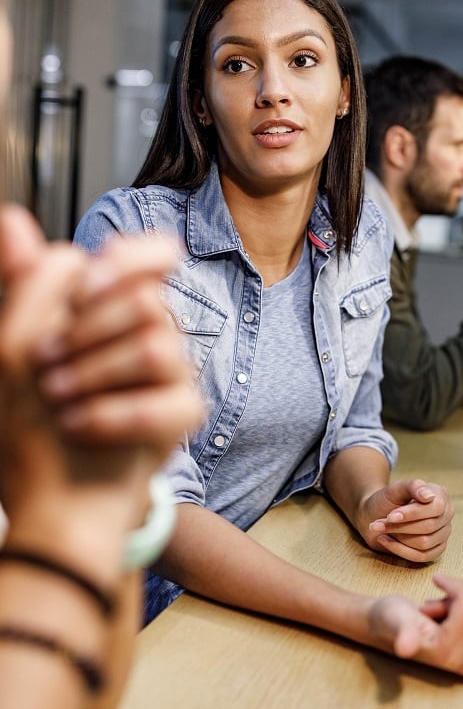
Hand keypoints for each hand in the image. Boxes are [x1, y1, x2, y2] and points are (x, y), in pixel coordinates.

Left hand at [0, 205, 202, 562]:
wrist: (50, 502)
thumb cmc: (27, 425)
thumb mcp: (10, 345)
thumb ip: (21, 282)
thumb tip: (13, 219)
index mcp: (111, 307)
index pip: (156, 255)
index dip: (131, 260)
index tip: (91, 282)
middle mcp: (150, 332)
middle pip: (146, 301)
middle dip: (84, 336)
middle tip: (46, 367)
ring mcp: (173, 373)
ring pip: (158, 344)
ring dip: (91, 377)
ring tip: (59, 402)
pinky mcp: (185, 413)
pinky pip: (164, 399)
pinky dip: (110, 417)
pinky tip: (82, 428)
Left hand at [361, 479, 453, 561]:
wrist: (374, 514)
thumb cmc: (387, 499)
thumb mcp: (396, 488)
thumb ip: (413, 486)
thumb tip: (429, 496)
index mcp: (441, 495)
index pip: (435, 508)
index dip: (413, 514)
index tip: (391, 516)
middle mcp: (446, 514)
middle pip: (429, 526)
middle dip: (401, 526)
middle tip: (378, 524)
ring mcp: (443, 533)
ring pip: (424, 542)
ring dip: (398, 538)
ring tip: (381, 529)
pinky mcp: (435, 550)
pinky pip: (422, 557)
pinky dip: (400, 550)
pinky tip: (385, 541)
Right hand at [367, 573, 462, 675]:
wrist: (388, 628)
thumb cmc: (390, 620)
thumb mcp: (393, 620)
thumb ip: (403, 632)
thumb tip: (405, 647)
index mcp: (450, 652)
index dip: (451, 584)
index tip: (434, 583)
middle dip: (456, 594)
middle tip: (434, 607)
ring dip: (459, 600)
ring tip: (438, 613)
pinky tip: (445, 616)